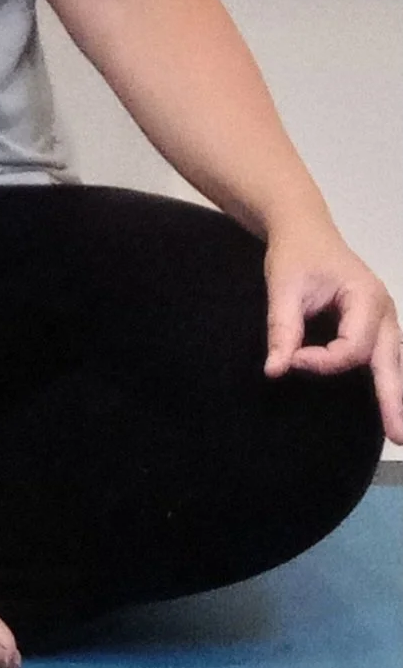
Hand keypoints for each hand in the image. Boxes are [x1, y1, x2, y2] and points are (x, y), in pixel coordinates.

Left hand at [264, 224, 402, 443]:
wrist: (304, 230)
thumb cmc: (295, 254)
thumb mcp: (283, 287)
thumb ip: (282, 328)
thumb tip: (275, 370)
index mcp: (366, 297)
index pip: (353, 347)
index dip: (323, 362)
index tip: (292, 358)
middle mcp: (383, 310)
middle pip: (391, 361)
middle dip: (393, 399)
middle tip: (396, 437)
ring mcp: (384, 318)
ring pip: (394, 361)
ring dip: (395, 394)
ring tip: (397, 431)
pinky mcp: (376, 325)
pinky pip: (385, 356)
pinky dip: (388, 379)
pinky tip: (388, 403)